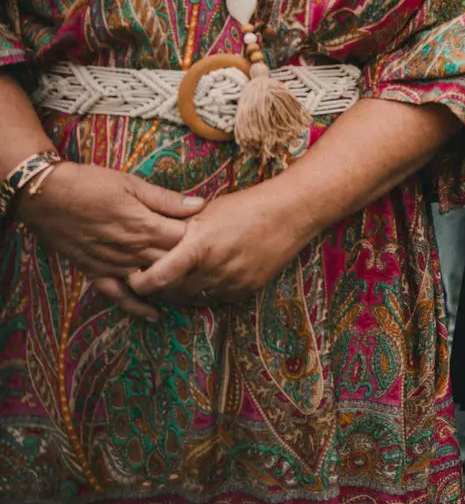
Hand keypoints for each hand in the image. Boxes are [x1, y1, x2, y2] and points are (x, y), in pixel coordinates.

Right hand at [14, 164, 204, 312]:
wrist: (45, 196)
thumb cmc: (90, 184)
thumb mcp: (132, 184)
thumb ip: (166, 199)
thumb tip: (200, 204)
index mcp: (145, 227)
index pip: (184, 240)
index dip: (199, 237)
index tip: (209, 234)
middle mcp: (131, 251)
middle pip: (171, 263)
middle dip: (189, 262)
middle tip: (205, 260)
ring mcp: (112, 265)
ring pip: (150, 281)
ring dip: (169, 283)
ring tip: (191, 286)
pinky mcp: (94, 272)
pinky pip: (117, 295)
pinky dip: (136, 307)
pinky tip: (153, 315)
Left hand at [127, 184, 315, 307]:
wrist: (291, 213)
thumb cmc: (246, 206)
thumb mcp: (205, 211)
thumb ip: (177, 229)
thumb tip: (148, 239)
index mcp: (199, 246)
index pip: (156, 278)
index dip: (139, 283)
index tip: (134, 277)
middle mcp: (213, 269)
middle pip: (171, 291)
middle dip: (159, 285)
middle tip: (156, 274)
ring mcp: (231, 282)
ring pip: (193, 298)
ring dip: (182, 290)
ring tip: (182, 274)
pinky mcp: (246, 290)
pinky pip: (216, 298)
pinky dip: (207, 290)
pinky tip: (209, 275)